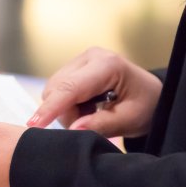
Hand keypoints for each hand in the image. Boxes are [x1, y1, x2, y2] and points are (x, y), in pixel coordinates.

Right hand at [27, 47, 161, 137]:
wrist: (151, 95)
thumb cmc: (146, 106)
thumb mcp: (130, 120)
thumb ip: (101, 125)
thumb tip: (73, 130)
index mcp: (107, 65)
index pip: (70, 88)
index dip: (50, 108)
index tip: (34, 124)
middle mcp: (89, 57)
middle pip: (56, 89)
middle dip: (65, 113)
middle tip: (89, 124)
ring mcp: (80, 60)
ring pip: (53, 91)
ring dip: (66, 110)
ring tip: (92, 114)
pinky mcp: (73, 67)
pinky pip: (57, 90)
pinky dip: (67, 104)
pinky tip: (87, 106)